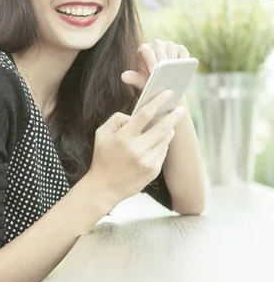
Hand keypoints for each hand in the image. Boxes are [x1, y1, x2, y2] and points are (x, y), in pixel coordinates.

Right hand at [87, 90, 185, 207]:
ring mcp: (146, 161)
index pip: (145, 115)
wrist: (104, 188)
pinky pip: (163, 152)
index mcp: (123, 138)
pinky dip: (163, 144)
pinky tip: (159, 142)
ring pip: (165, 140)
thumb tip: (134, 116)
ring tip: (169, 125)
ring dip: (169, 130)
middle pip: (162, 127)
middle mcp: (137, 149)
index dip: (158, 102)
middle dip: (173, 116)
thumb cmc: (102, 158)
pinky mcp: (153, 171)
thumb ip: (117, 119)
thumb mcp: (101, 134)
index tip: (168, 93)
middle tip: (181, 109)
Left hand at [121, 39, 189, 91]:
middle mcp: (156, 44)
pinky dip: (183, 58)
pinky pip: (182, 51)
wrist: (164, 84)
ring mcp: (169, 45)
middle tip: (165, 72)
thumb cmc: (150, 81)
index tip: (153, 72)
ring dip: (173, 59)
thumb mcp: (141, 82)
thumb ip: (133, 78)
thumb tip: (124, 76)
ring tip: (175, 72)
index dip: (150, 60)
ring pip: (171, 49)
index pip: (146, 51)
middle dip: (162, 60)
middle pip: (159, 48)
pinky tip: (183, 68)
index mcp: (144, 50)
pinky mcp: (180, 48)